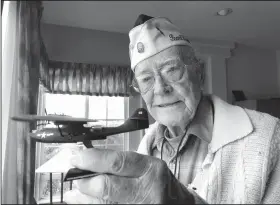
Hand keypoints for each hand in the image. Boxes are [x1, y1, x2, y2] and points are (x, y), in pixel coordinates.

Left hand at [64, 148, 193, 203]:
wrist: (178, 204)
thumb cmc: (158, 182)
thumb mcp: (146, 166)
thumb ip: (120, 165)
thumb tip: (89, 164)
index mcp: (150, 169)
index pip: (117, 162)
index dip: (92, 159)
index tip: (76, 158)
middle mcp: (148, 190)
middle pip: (108, 187)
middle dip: (85, 182)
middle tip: (74, 178)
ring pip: (105, 204)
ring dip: (84, 198)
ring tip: (75, 193)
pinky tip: (86, 202)